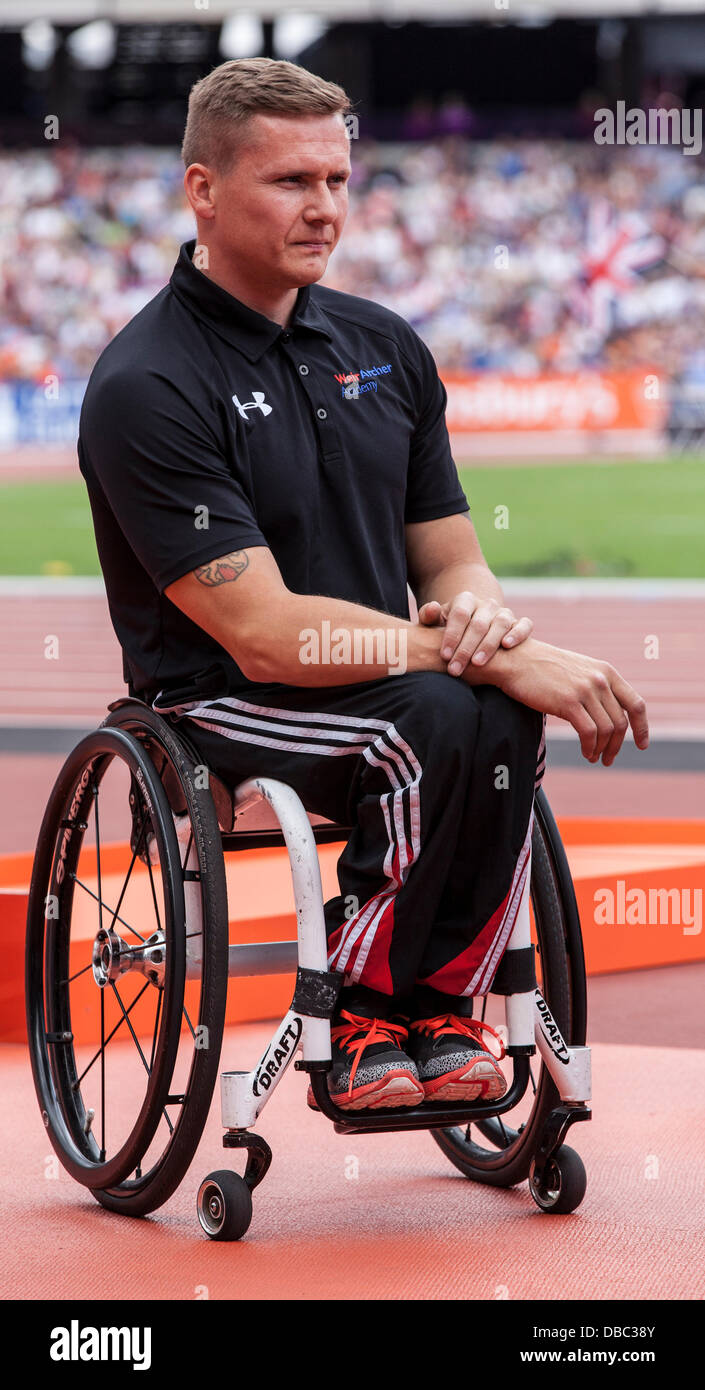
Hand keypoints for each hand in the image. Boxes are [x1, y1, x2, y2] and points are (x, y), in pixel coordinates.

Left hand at [418, 591, 532, 673]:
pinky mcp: (519, 622)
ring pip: (500, 624)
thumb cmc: (451, 630)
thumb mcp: (436, 622)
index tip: (444, 656)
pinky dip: (518, 633)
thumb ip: (429, 617)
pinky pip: (524, 625)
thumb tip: (432, 609)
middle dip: (466, 648)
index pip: (460, 615)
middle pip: (478, 624)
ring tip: (477, 663)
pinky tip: (507, 646)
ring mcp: (504, 613)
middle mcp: (487, 604)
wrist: (473, 627)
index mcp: (465, 600)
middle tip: (455, 669)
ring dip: (488, 644)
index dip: (452, 635)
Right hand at [493, 638, 648, 765]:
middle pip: (620, 722)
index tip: (642, 744)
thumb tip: (607, 713)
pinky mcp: (568, 702)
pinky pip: (589, 732)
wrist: (515, 659)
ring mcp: (585, 690)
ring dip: (602, 749)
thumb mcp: (577, 671)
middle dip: (617, 745)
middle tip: (609, 759)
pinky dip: (590, 747)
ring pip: (606, 730)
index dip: (642, 727)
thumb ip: (595, 687)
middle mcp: (600, 679)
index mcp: (606, 671)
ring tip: (594, 758)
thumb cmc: (542, 668)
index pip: (635, 703)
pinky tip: (586, 753)